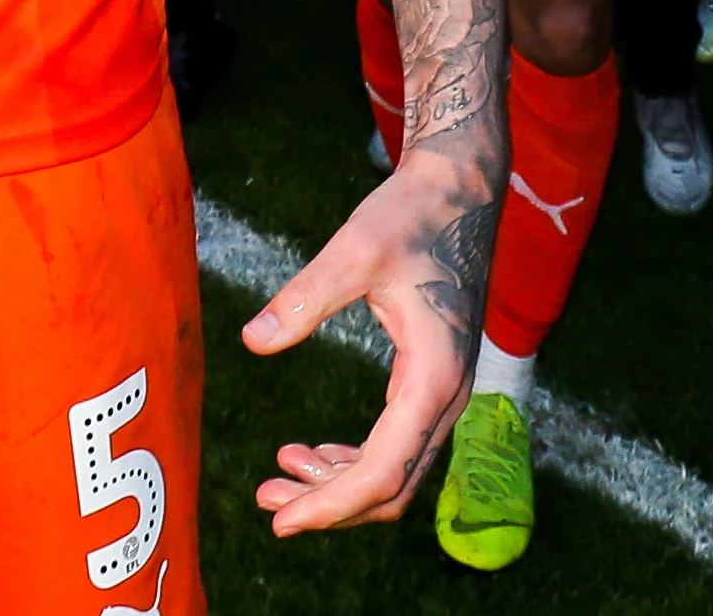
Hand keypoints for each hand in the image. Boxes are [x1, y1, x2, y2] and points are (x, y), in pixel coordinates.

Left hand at [246, 143, 485, 532]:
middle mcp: (448, 398)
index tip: (281, 521)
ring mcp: (445, 394)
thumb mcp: (355, 250)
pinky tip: (311, 450)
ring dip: (339, 485)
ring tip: (279, 476)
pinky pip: (398, 446)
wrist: (458, 191)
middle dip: (330, 505)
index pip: (383, 471)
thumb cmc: (410, 216)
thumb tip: (254, 340)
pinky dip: (355, 459)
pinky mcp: (433, 382)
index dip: (331, 505)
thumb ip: (304, 297)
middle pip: (392, 486)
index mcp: (432, 378)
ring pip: (396, 472)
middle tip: (268, 502)